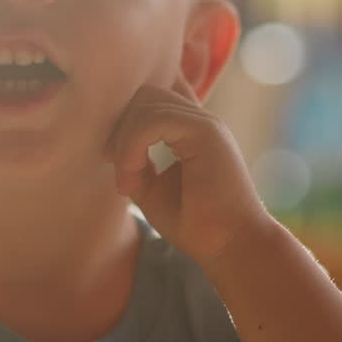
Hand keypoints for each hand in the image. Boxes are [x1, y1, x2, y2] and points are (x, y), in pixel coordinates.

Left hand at [107, 74, 272, 266]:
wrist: (230, 246)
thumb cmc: (195, 223)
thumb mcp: (151, 188)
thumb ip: (133, 162)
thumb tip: (110, 145)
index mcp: (190, 130)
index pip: (151, 99)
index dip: (125, 123)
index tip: (115, 161)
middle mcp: (199, 119)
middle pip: (145, 94)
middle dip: (121, 127)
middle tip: (121, 171)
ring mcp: (205, 122)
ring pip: (147, 103)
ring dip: (125, 141)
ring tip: (129, 180)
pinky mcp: (207, 132)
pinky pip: (155, 120)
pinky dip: (134, 144)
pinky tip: (133, 174)